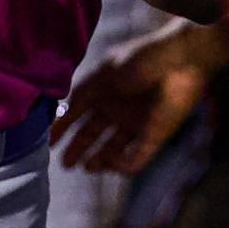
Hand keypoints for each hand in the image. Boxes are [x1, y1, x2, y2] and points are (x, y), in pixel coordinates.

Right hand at [53, 23, 223, 173]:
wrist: (180, 61)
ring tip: (85, 167)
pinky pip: (135, 158)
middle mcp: (118, 109)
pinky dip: (121, 164)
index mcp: (105, 90)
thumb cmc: (141, 60)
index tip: (48, 141)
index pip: (79, 113)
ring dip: (98, 160)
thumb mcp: (104, 73)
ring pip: (112, 149)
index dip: (63, 127)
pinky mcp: (154, 137)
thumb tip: (63, 109)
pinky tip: (109, 162)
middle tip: (65, 164)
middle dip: (79, 148)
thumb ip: (83, 93)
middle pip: (93, 134)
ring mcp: (136, 124)